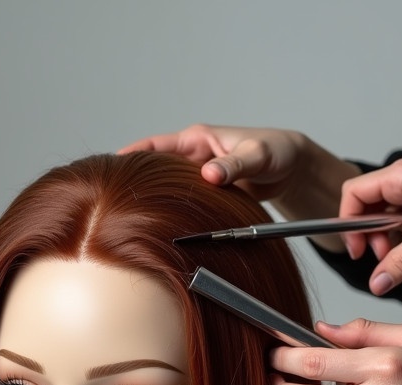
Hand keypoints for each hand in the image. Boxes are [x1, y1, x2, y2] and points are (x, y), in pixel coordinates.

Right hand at [119, 124, 358, 227]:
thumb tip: (208, 174)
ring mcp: (196, 177)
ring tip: (129, 220)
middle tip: (113, 203)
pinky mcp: (204, 195)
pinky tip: (162, 229)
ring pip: (167, 191)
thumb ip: (235, 165)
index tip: (109, 169)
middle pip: (154, 171)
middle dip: (136, 185)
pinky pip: (182, 204)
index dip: (131, 157)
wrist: (292, 168)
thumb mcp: (258, 155)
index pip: (154, 146)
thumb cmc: (277, 152)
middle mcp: (192, 157)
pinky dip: (173, 214)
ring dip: (154, 204)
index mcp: (197, 140)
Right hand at [339, 159, 401, 293]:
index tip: (357, 248)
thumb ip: (400, 262)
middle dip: (368, 236)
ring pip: (385, 221)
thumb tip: (376, 283)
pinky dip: (400, 245)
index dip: (348, 222)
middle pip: (366, 209)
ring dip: (384, 243)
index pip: (353, 194)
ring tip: (394, 259)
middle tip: (378, 257)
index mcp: (400, 177)